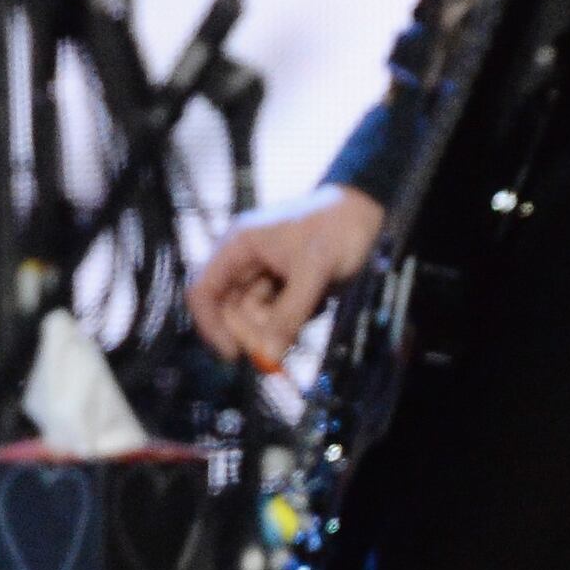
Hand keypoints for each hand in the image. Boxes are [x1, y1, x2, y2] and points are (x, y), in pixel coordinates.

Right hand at [188, 186, 385, 371]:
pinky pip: (275, 315)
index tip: (233, 353)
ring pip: (253, 316)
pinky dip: (290, 321)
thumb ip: (289, 315)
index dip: (211, 325)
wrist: (366, 213)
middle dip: (250, 331)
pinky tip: (313, 305)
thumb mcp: (312, 272)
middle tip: (277, 349)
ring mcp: (263, 274)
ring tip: (305, 315)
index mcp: (238, 246)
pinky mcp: (283, 286)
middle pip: (228, 309)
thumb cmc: (336, 229)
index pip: (203, 291)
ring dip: (273, 327)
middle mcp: (244, 261)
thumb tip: (268, 355)